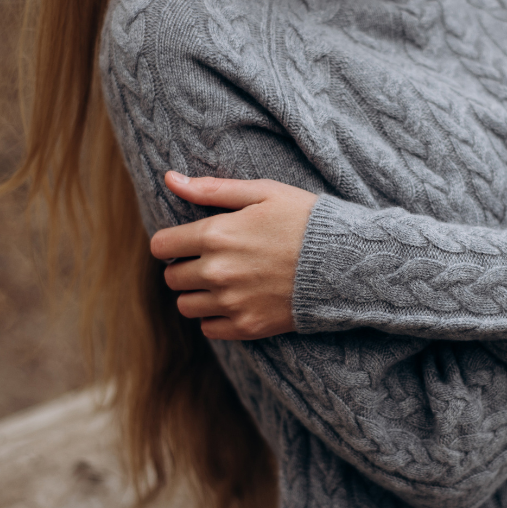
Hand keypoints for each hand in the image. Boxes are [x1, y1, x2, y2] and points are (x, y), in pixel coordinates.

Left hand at [151, 172, 317, 340]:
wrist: (344, 262)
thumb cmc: (304, 219)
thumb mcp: (262, 192)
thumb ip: (212, 189)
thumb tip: (169, 179)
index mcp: (216, 234)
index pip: (162, 246)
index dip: (170, 243)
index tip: (185, 243)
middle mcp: (217, 271)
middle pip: (172, 278)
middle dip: (184, 268)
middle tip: (210, 261)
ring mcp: (232, 302)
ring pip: (186, 305)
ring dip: (196, 294)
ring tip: (222, 282)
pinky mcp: (248, 326)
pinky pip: (208, 328)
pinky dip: (215, 317)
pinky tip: (235, 301)